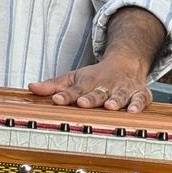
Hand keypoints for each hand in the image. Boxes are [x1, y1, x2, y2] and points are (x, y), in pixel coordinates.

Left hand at [28, 56, 151, 112]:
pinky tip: (133, 111)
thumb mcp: (74, 77)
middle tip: (82, 103)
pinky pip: (140, 99)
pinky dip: (137, 104)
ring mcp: (122, 89)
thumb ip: (54, 85)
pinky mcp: (139, 93)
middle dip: (90, 98)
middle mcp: (105, 85)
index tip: (57, 100)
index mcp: (87, 82)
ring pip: (118, 95)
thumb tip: (31, 87)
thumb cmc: (96, 75)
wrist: (125, 61)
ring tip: (109, 106)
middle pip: (96, 93)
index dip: (66, 95)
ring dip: (114, 100)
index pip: (74, 89)